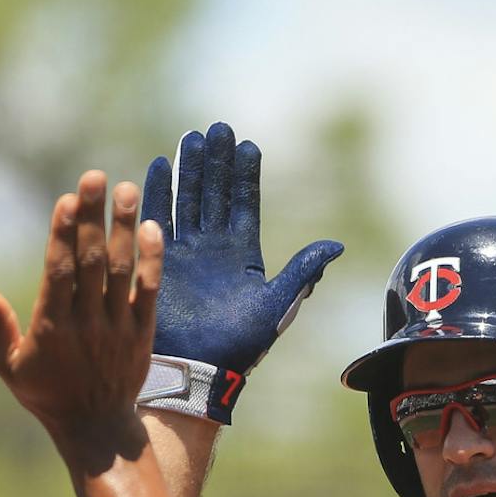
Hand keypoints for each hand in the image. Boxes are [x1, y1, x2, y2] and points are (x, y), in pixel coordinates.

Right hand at [0, 171, 161, 469]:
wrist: (96, 429)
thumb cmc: (47, 394)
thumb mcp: (10, 365)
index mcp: (52, 326)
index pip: (60, 271)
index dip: (64, 234)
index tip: (68, 199)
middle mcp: (87, 323)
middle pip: (92, 261)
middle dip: (93, 217)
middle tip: (96, 177)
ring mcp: (117, 327)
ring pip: (122, 270)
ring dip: (124, 228)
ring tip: (126, 190)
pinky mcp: (142, 334)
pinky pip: (149, 292)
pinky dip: (152, 261)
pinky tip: (152, 228)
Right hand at [139, 120, 343, 423]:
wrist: (197, 368)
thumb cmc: (239, 344)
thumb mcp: (276, 306)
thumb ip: (302, 273)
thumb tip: (336, 246)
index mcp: (243, 253)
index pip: (244, 203)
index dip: (246, 175)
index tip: (248, 145)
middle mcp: (214, 247)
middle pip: (215, 192)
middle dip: (216, 161)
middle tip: (217, 128)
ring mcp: (186, 251)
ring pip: (188, 199)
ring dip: (189, 169)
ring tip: (190, 137)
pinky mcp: (160, 259)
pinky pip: (158, 218)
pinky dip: (158, 193)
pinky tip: (159, 165)